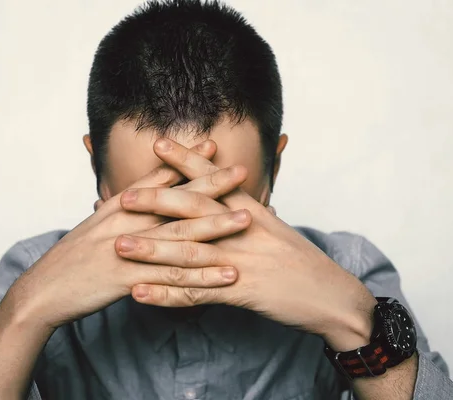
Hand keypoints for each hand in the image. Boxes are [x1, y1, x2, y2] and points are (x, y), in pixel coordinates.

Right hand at [11, 141, 251, 329]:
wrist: (44, 290)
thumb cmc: (74, 257)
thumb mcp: (98, 223)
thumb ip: (126, 205)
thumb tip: (147, 188)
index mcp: (119, 208)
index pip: (158, 178)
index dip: (187, 162)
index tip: (214, 147)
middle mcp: (126, 223)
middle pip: (176, 201)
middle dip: (212, 185)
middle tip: (242, 171)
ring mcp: (129, 250)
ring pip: (180, 236)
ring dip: (215, 227)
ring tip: (246, 220)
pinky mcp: (129, 280)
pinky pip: (173, 279)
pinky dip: (203, 277)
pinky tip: (227, 275)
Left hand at [117, 138, 376, 350]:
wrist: (333, 296)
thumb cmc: (302, 263)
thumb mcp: (274, 229)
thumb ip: (244, 214)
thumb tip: (222, 202)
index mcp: (251, 211)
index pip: (212, 179)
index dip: (184, 160)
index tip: (157, 143)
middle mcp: (243, 230)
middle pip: (193, 211)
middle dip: (155, 202)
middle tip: (121, 196)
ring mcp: (241, 261)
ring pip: (188, 253)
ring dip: (150, 250)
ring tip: (118, 246)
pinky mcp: (242, 292)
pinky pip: (196, 294)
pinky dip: (166, 295)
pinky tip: (140, 295)